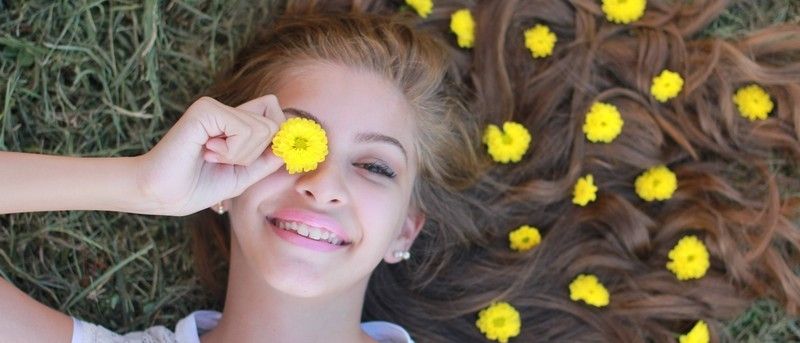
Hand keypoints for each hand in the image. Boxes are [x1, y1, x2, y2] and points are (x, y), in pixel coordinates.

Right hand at [137, 95, 285, 215]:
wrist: (161, 194)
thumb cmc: (195, 187)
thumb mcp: (242, 175)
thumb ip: (267, 159)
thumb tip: (292, 145)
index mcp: (233, 122)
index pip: (275, 113)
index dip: (279, 137)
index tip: (262, 159)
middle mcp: (225, 109)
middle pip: (274, 122)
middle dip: (256, 152)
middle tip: (224, 160)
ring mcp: (214, 106)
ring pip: (263, 128)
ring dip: (241, 154)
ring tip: (211, 157)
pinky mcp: (206, 109)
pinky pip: (245, 129)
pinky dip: (232, 150)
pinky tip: (207, 152)